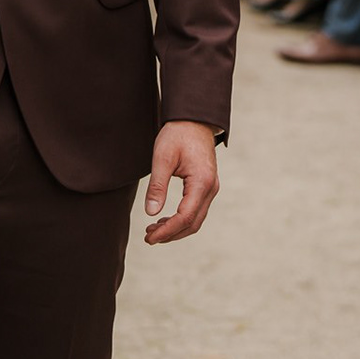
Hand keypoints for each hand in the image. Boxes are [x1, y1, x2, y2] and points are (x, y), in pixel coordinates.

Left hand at [142, 120, 219, 244]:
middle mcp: (211, 189)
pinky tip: (163, 219)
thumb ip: (157, 186)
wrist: (193, 120)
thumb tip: (151, 213)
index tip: (149, 237)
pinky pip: (196, 210)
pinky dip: (180, 219)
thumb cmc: (177, 135)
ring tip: (153, 230)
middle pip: (192, 223)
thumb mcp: (162, 157)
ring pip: (195, 219)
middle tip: (148, 238)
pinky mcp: (207, 187)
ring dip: (175, 228)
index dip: (167, 231)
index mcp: (202, 183)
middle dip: (170, 234)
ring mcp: (211, 188)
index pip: (185, 217)